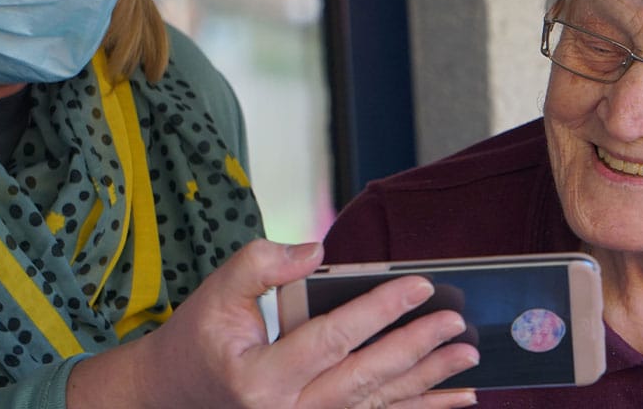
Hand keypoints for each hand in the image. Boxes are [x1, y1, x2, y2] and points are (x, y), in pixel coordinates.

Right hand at [67, 239, 478, 407]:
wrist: (174, 395)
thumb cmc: (200, 338)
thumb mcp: (217, 291)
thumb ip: (262, 263)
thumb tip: (316, 250)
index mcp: (260, 377)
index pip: (332, 338)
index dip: (379, 310)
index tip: (420, 285)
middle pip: (365, 377)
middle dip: (416, 348)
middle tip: (457, 323)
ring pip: (377, 404)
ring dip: (428, 383)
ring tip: (468, 361)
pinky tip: (453, 401)